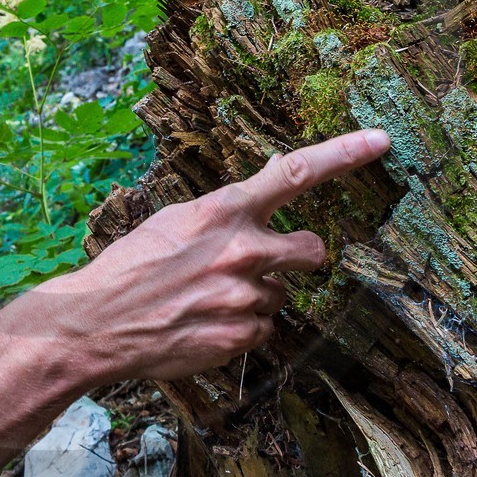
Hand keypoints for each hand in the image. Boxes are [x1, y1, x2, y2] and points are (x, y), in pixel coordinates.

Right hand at [17, 129, 390, 383]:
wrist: (95, 322)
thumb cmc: (131, 266)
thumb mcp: (174, 220)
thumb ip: (224, 211)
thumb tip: (265, 193)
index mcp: (223, 210)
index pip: (294, 173)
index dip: (342, 154)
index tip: (380, 140)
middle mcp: (241, 249)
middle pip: (311, 250)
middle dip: (299, 256)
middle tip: (264, 263)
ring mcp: (243, 296)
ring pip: (278, 295)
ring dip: (254, 298)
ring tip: (206, 300)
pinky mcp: (239, 336)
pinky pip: (261, 330)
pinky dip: (238, 329)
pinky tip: (203, 324)